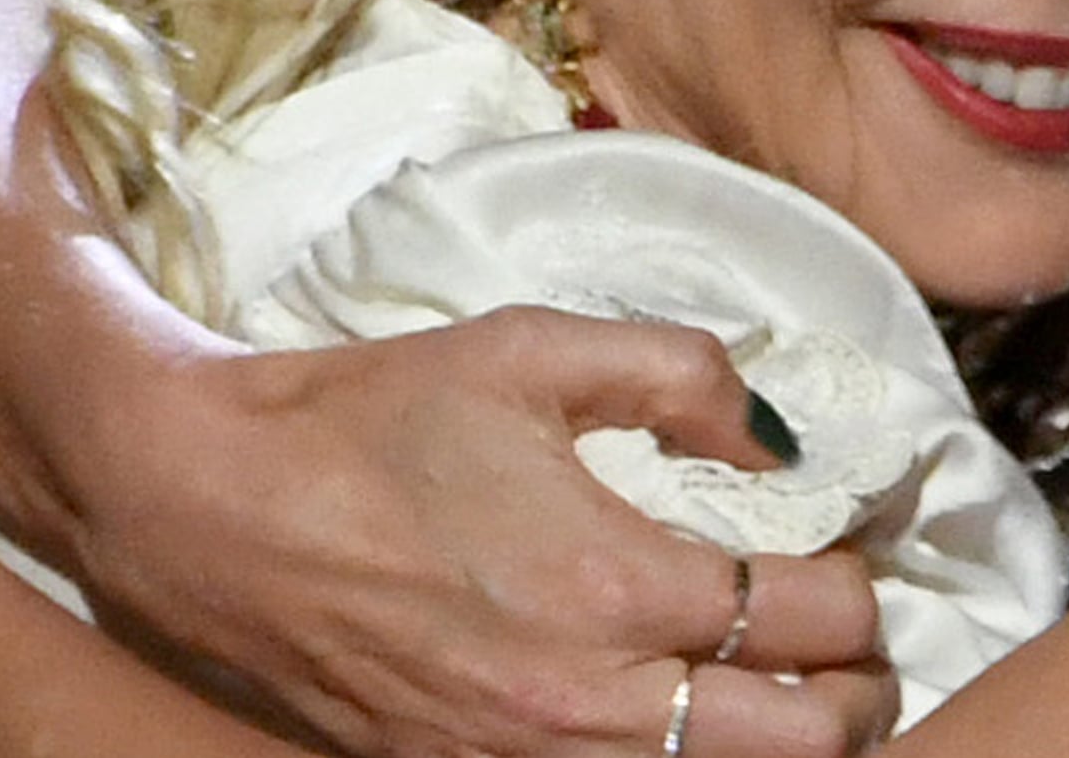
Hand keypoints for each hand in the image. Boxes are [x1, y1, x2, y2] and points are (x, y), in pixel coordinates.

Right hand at [54, 309, 897, 757]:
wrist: (209, 511)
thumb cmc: (370, 421)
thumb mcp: (531, 349)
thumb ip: (679, 371)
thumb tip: (775, 433)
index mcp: (617, 585)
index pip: (814, 617)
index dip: (859, 585)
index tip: (847, 553)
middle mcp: (585, 700)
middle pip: (804, 743)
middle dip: (856, 692)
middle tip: (854, 646)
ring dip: (777, 741)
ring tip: (784, 692)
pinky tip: (674, 714)